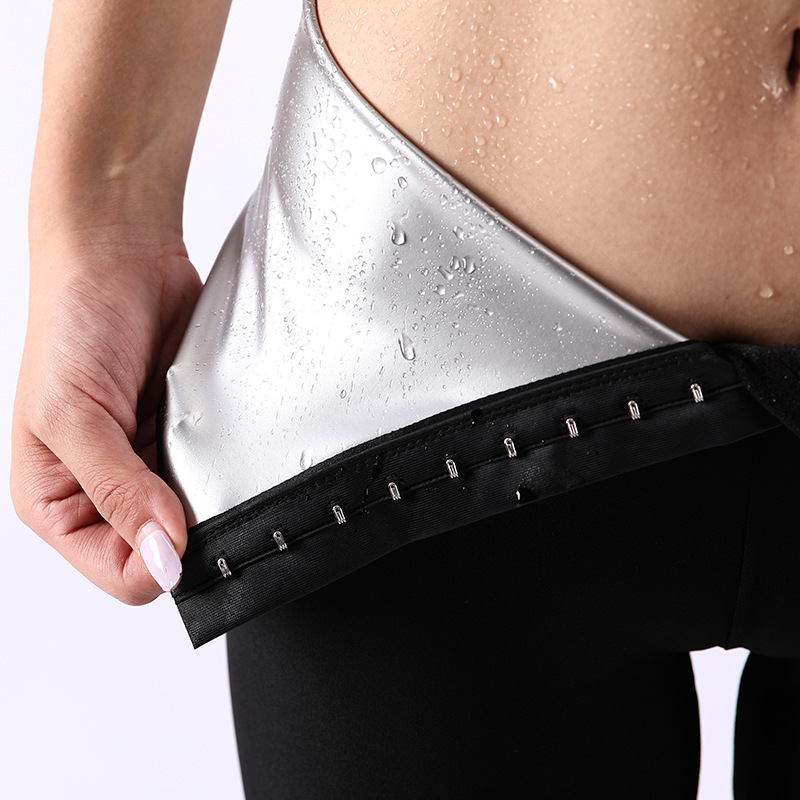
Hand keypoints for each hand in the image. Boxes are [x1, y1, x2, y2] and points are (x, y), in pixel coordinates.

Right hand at [11, 224, 202, 603]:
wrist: (120, 261)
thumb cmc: (72, 326)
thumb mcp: (75, 418)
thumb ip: (118, 493)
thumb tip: (162, 558)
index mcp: (58, 503)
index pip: (120, 574)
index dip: (156, 564)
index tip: (182, 527)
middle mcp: (105, 494)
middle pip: (164, 552)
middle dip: (187, 528)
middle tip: (197, 480)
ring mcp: (150, 468)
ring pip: (198, 518)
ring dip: (208, 493)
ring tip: (198, 447)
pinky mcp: (185, 440)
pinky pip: (218, 475)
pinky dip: (225, 464)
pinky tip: (213, 433)